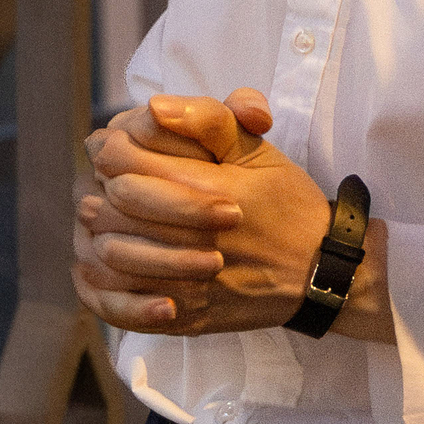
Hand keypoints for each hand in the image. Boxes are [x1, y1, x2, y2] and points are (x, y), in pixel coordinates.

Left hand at [72, 91, 336, 335]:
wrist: (324, 271)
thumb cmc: (287, 205)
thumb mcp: (258, 151)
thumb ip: (209, 120)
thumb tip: (156, 107)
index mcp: (210, 192)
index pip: (124, 166)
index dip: (108, 151)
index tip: (111, 147)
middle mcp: (196, 240)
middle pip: (112, 211)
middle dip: (100, 190)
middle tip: (101, 182)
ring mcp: (191, 283)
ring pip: (112, 259)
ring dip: (99, 235)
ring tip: (103, 222)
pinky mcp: (189, 317)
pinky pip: (127, 307)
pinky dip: (105, 287)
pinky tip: (105, 267)